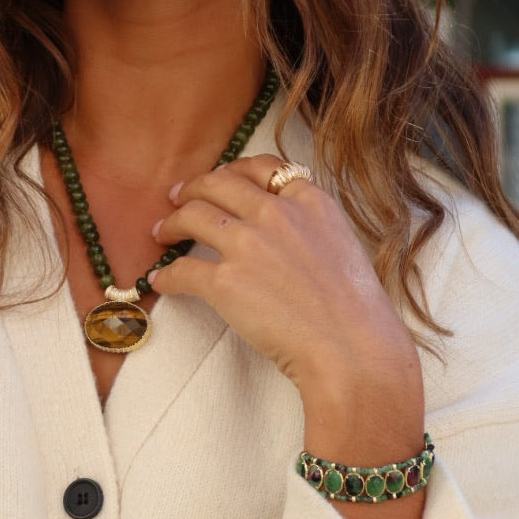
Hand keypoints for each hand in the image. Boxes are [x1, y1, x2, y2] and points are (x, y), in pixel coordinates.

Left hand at [149, 155, 423, 464]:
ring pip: (193, 216)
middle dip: (192, 188)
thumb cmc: (358, 312)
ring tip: (162, 233)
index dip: (233, 171)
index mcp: (309, 201)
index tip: (219, 179)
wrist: (354, 350)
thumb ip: (311, 227)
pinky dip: (167, 275)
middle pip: (218, 184)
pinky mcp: (225, 282)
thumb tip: (286, 233)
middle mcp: (276, 213)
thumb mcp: (343, 245)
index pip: (261, 167)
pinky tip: (161, 280)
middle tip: (177, 198)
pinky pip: (182, 270)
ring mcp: (248, 245)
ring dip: (171, 223)